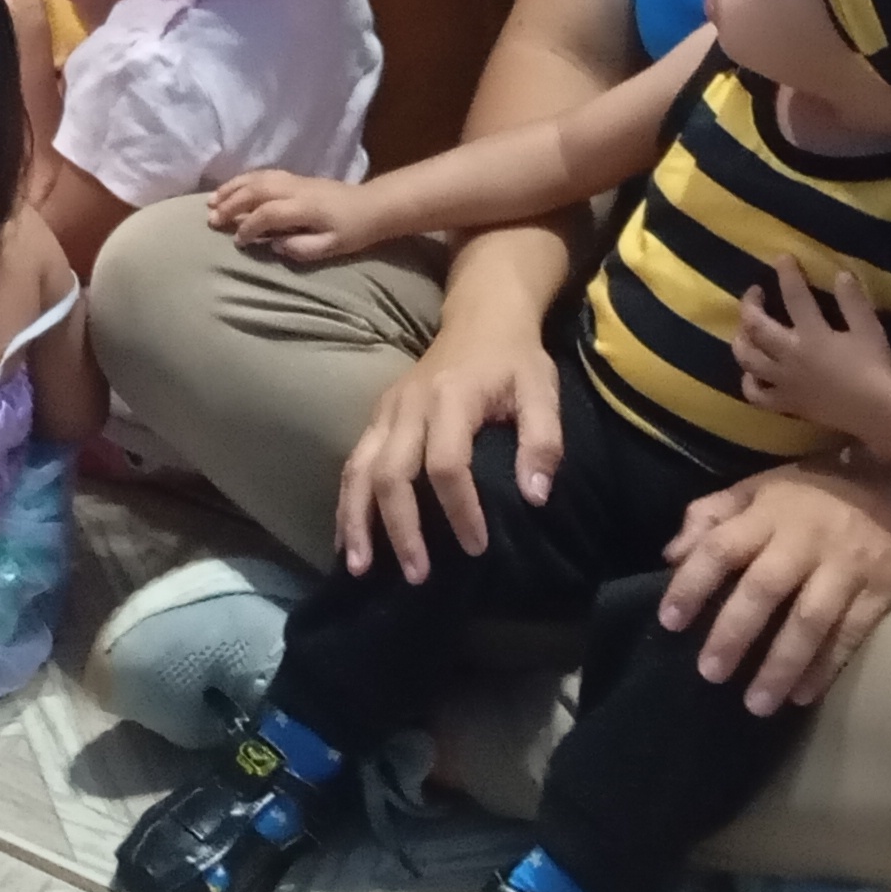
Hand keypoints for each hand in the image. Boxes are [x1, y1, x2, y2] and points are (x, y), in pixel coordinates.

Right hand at [208, 169, 371, 266]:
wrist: (373, 205)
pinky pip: (262, 174)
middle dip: (230, 204)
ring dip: (232, 188)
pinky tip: (231, 189)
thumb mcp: (332, 247)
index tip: (237, 241)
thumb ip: (302, 248)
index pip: (268, 213)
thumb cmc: (353, 231)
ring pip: (256, 178)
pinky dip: (243, 180)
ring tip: (211, 201)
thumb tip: (274, 245)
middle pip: (256, 190)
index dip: (249, 227)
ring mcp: (294, 179)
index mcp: (305, 207)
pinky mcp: (294, 177)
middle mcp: (295, 189)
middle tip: (210, 220)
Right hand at [334, 341, 559, 581]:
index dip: (460, 509)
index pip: (447, 464)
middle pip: (391, 474)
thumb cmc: (514, 359)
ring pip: (358, 471)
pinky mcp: (375, 417)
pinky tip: (348, 541)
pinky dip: (347, 505)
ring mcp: (385, 411)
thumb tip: (536, 496)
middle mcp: (408, 406)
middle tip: (417, 575)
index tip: (477, 547)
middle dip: (400, 529)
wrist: (480, 316)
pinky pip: (352, 465)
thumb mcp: (542, 390)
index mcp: (451, 398)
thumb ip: (543, 441)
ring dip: (357, 522)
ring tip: (360, 569)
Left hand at [655, 460, 890, 713]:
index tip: (669, 622)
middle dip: (733, 634)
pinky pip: (850, 635)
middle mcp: (804, 540)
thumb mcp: (761, 487)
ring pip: (808, 621)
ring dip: (780, 665)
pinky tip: (801, 696)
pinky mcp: (880, 591)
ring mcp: (844, 567)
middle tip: (710, 674)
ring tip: (756, 704)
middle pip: (763, 589)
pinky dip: (825, 668)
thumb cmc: (818, 491)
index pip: (720, 548)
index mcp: (768, 512)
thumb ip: (711, 515)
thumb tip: (671, 556)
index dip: (691, 585)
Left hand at [735, 262, 890, 436]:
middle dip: (750, 304)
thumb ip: (853, 300)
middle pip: (756, 326)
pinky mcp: (786, 403)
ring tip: (744, 329)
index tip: (782, 258)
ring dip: (741, 340)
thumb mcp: (868, 328)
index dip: (787, 274)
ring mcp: (784, 381)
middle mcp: (790, 355)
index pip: (794, 297)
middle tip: (755, 292)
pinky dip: (749, 382)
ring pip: (747, 359)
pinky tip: (752, 374)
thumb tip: (840, 273)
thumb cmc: (874, 367)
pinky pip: (756, 395)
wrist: (876, 411)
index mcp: (812, 334)